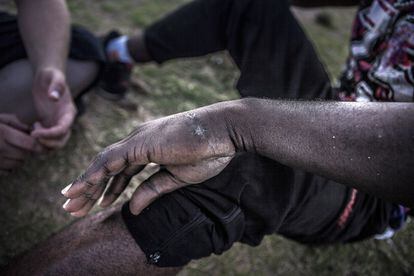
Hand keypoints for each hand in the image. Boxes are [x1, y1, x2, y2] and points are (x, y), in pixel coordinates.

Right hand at [0, 114, 41, 173]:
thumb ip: (15, 123)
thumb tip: (32, 130)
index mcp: (2, 133)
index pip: (30, 144)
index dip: (40, 146)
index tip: (45, 147)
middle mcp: (0, 148)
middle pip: (24, 155)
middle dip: (26, 151)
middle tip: (21, 146)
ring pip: (17, 164)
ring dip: (18, 159)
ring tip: (10, 150)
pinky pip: (7, 171)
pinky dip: (9, 166)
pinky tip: (3, 158)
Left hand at [31, 67, 75, 149]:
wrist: (49, 77)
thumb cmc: (53, 75)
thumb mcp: (55, 76)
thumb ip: (56, 85)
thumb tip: (53, 97)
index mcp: (69, 112)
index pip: (63, 129)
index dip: (50, 134)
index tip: (35, 132)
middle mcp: (66, 120)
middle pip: (62, 140)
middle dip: (49, 143)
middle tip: (34, 136)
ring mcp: (58, 122)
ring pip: (56, 142)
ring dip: (45, 143)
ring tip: (34, 131)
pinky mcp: (50, 122)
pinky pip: (48, 138)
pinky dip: (41, 138)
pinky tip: (35, 127)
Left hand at [61, 104, 235, 216]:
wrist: (224, 130)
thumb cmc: (207, 151)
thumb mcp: (176, 178)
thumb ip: (152, 190)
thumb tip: (133, 209)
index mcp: (147, 149)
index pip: (120, 170)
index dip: (107, 187)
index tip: (96, 202)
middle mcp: (138, 142)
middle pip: (107, 168)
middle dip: (90, 188)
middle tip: (73, 207)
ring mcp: (138, 140)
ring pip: (103, 164)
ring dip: (86, 184)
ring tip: (71, 203)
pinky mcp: (141, 142)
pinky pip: (110, 160)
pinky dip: (94, 174)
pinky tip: (80, 187)